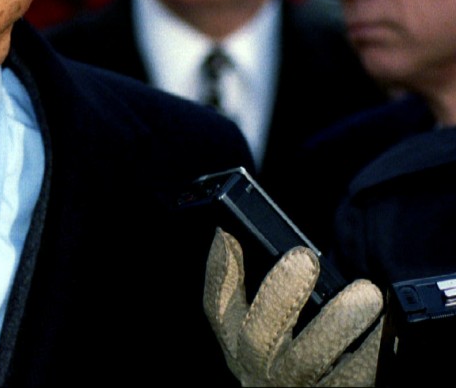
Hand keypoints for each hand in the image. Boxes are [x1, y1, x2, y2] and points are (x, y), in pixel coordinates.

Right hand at [204, 228, 382, 386]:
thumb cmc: (280, 369)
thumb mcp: (259, 334)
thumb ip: (249, 293)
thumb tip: (230, 234)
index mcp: (239, 344)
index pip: (217, 308)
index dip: (219, 273)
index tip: (227, 235)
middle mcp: (262, 367)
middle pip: (259, 333)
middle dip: (279, 294)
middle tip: (304, 258)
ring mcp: (296, 386)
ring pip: (310, 358)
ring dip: (337, 324)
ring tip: (366, 294)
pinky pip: (355, 378)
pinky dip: (373, 353)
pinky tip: (388, 327)